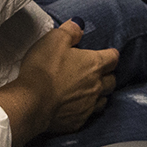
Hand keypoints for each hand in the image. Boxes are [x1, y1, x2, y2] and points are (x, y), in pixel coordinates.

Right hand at [0, 20, 116, 141]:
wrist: (32, 102)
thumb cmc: (44, 68)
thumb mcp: (54, 39)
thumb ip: (70, 30)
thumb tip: (80, 25)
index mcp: (94, 65)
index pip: (113, 57)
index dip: (110, 54)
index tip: (106, 53)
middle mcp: (96, 86)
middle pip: (112, 81)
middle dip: (107, 75)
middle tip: (97, 71)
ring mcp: (88, 106)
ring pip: (103, 100)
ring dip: (99, 94)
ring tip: (89, 90)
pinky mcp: (78, 122)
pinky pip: (88, 115)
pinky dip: (84, 109)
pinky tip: (75, 106)